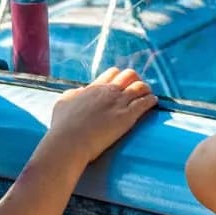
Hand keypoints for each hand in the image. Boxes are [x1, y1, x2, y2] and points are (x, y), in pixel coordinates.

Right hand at [40, 68, 157, 165]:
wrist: (69, 141)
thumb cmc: (62, 126)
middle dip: (135, 80)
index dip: (120, 77)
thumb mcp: (63, 102)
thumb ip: (74, 94)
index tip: (123, 83)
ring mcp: (118, 103)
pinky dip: (150, 100)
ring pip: (140, 87)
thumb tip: (80, 92)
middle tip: (137, 89)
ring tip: (148, 94)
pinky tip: (153, 102)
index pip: (113, 73)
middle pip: (129, 75)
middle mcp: (108, 91)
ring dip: (145, 90)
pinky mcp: (126, 117)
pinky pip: (144, 103)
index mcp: (94, 87)